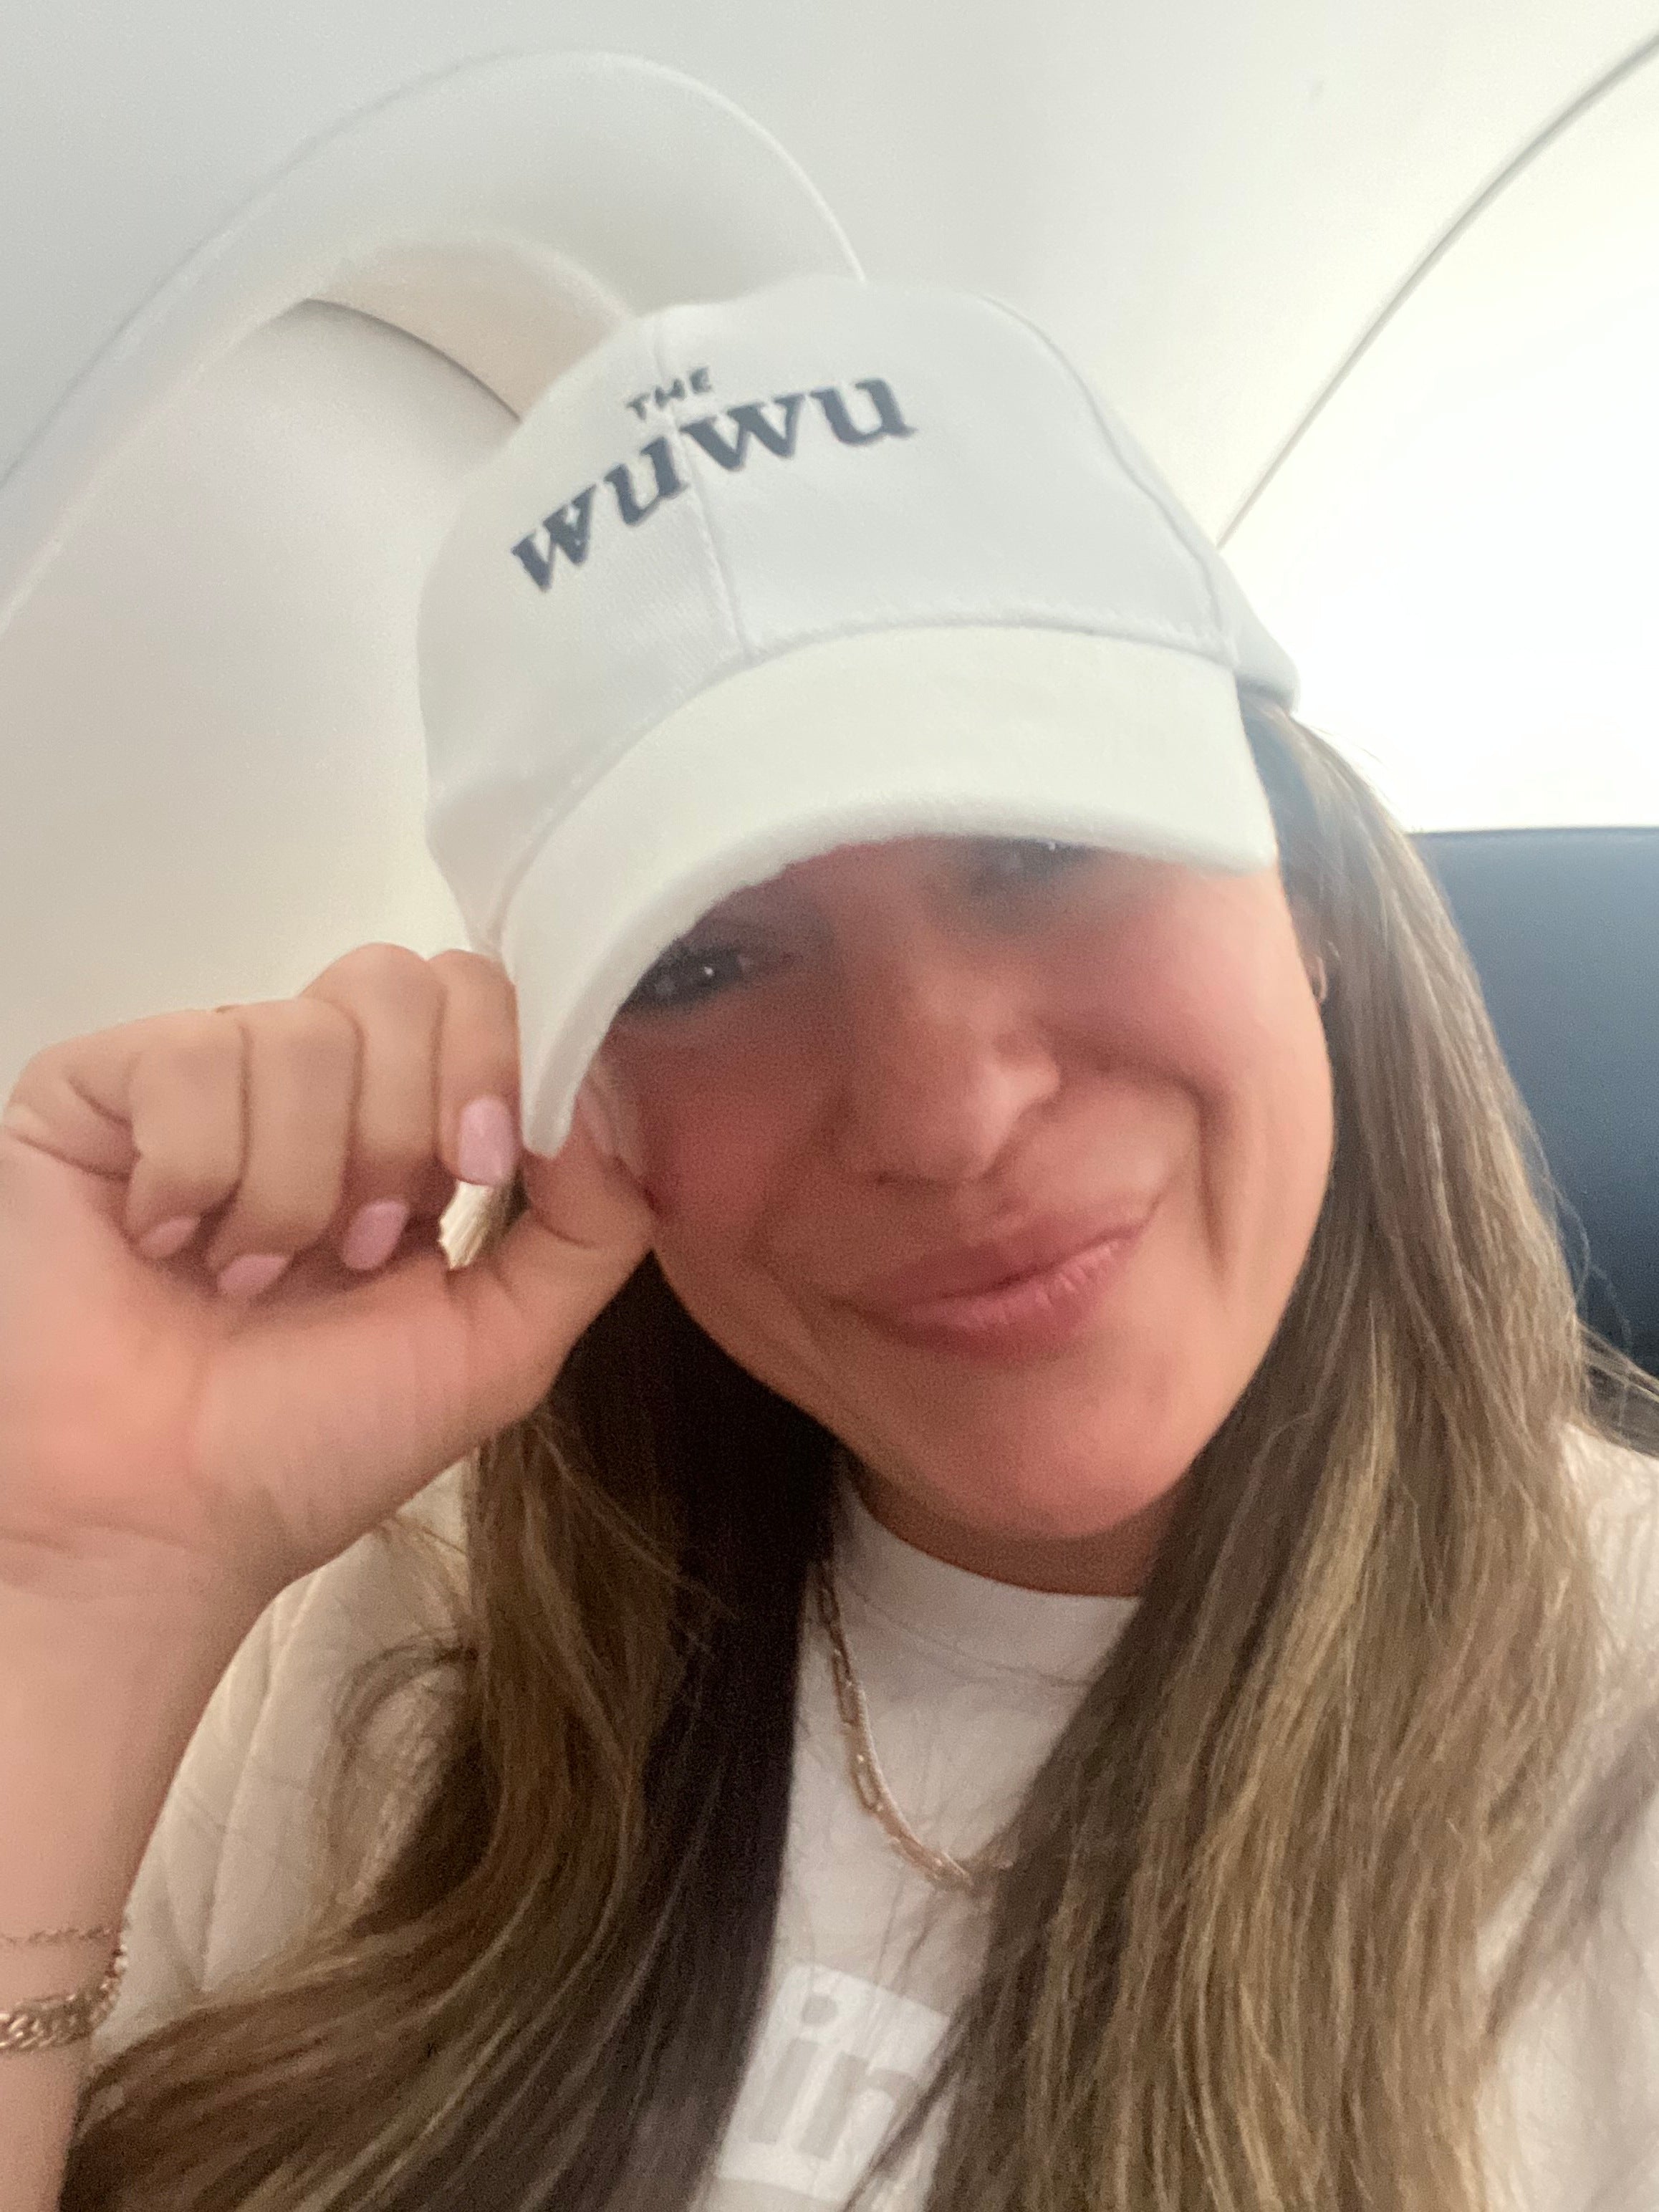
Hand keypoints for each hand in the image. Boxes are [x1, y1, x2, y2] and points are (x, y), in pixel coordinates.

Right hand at [0, 945, 652, 1620]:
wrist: (160, 1526)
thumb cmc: (317, 1446)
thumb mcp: (505, 1344)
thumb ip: (592, 1224)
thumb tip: (602, 1101)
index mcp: (408, 1128)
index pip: (476, 996)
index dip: (495, 1063)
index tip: (481, 1170)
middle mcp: (309, 1086)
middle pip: (396, 981)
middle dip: (399, 1126)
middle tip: (359, 1249)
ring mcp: (202, 1078)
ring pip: (297, 1032)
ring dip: (295, 1186)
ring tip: (251, 1277)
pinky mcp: (95, 1088)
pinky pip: (186, 1059)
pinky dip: (194, 1174)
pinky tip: (167, 1243)